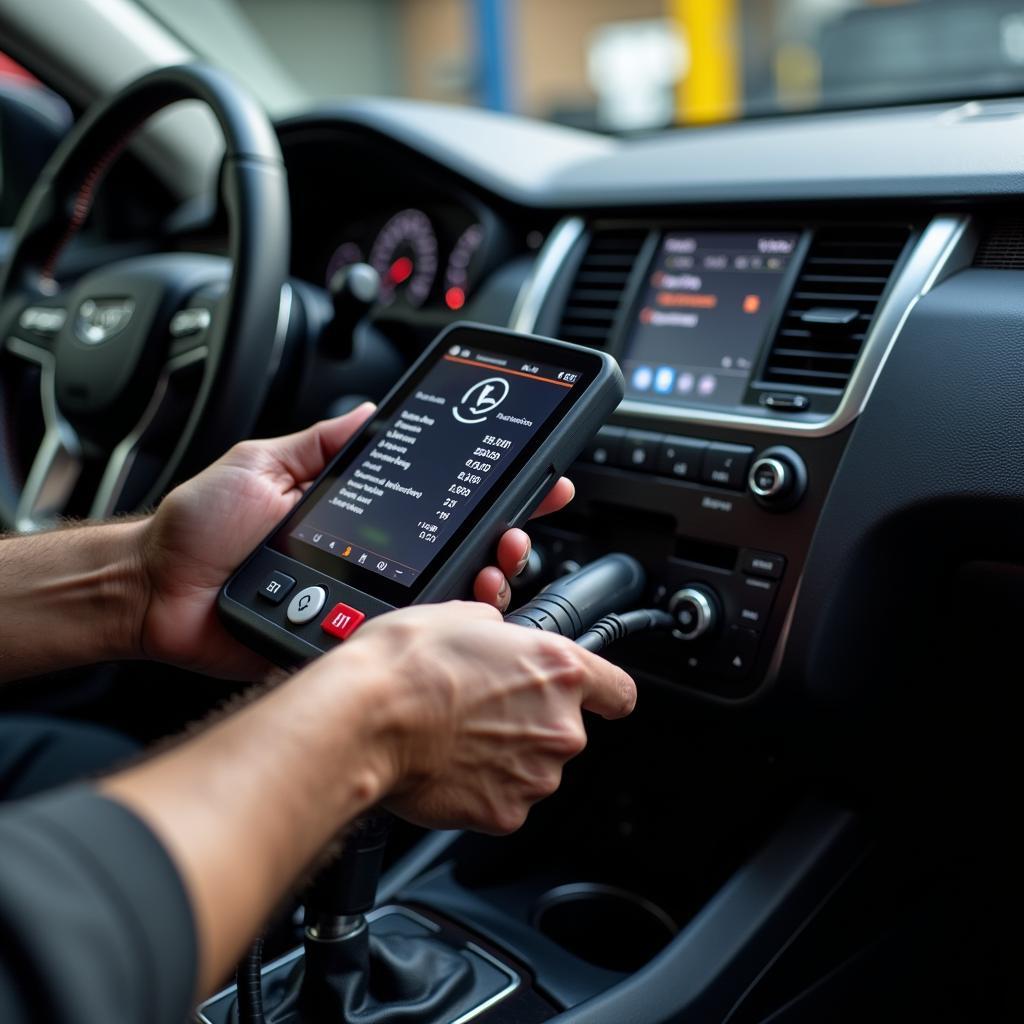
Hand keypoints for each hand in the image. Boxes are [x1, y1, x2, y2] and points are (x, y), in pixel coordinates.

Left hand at [138, 405, 573, 678]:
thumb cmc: (200, 527)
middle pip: (453, 554)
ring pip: (438, 602)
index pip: (434, 501)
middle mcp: (368, 560)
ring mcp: (359, 602)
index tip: (531, 477)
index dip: (485, 491)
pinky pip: (397, 638)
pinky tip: (459, 615)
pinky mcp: (342, 639)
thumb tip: (372, 411)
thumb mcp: (263, 463)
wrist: (154, 586)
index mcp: (356, 517)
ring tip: (496, 565)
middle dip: (502, 539)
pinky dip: (437, 630)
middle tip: (517, 529)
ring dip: (482, 584)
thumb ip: (321, 442)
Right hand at [333, 601, 636, 833]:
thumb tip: (497, 637)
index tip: (595, 700)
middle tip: (481, 710)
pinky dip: (481, 788)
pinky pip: (503, 800)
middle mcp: (559, 725)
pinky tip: (448, 767)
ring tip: (456, 737)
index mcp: (559, 670)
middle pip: (564, 730)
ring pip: (533, 768)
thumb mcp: (461, 615)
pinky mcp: (505, 814)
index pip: (618, 692)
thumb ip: (500, 632)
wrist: (366, 719)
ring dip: (506, 757)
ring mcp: (536, 775)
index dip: (604, 695)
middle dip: (531, 724)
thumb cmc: (407, 664)